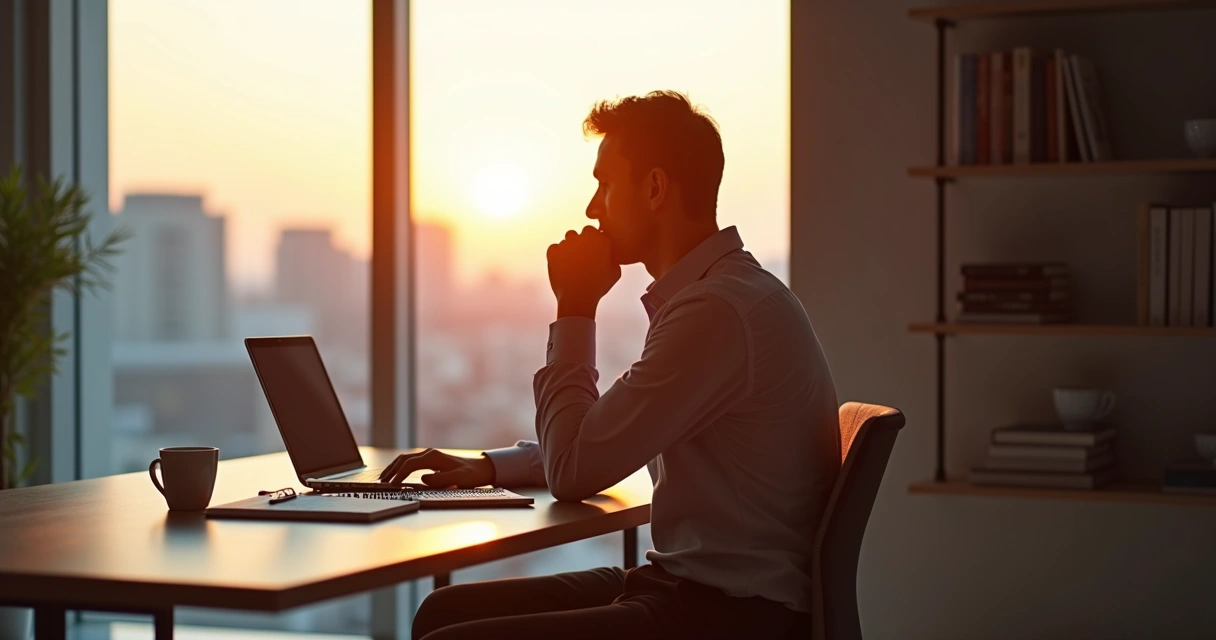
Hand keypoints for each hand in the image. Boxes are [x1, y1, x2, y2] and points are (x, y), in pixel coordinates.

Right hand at [378, 449, 495, 487]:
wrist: (481, 468)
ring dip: (393, 468)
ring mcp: (429, 455)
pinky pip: (410, 462)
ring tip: (383, 479)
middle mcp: (429, 453)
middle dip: (391, 471)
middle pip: (403, 459)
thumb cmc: (471, 475)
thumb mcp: (458, 479)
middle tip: (380, 483)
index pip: (409, 465)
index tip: (390, 485)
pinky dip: (400, 467)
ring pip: (405, 459)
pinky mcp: (430, 460)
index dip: (398, 475)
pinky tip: (396, 475)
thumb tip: (423, 479)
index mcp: (434, 457)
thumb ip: (441, 479)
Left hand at [547, 226, 621, 318]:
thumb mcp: (615, 273)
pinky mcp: (553, 252)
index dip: (594, 241)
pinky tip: (562, 264)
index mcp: (599, 239)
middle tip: (584, 257)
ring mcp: (566, 243)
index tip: (594, 250)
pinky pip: (554, 248)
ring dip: (570, 248)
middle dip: (582, 242)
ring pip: (567, 240)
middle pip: (580, 234)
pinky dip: (557, 254)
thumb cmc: (597, 287)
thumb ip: (613, 259)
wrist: (577, 297)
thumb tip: (610, 256)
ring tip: (573, 264)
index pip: (594, 231)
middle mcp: (582, 237)